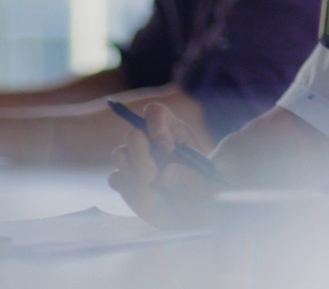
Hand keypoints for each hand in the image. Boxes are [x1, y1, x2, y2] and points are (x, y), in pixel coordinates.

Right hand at [108, 103, 217, 227]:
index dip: (157, 127)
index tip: (168, 149)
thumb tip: (167, 173)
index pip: (155, 113)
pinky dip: (131, 192)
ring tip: (156, 195)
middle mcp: (151, 141)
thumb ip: (195, 181)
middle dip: (140, 155)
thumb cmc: (207, 194)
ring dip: (134, 176)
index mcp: (174, 131)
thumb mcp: (212, 190)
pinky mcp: (125, 180)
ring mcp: (135, 160)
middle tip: (151, 177)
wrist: (195, 215)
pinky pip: (117, 180)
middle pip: (133, 134)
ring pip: (120, 155)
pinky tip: (151, 202)